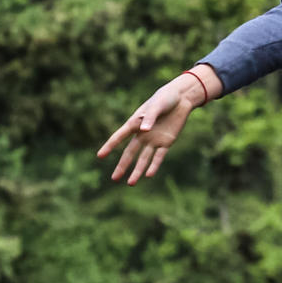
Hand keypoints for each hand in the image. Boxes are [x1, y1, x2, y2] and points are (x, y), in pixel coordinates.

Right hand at [97, 67, 218, 183]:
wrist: (181, 98)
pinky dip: (154, 165)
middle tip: (114, 179)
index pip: (119, 136)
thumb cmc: (164, 98)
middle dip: (122, 166)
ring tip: (130, 184)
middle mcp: (142, 134)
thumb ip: (150, 118)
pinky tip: (148, 175)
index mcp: (135, 123)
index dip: (109, 146)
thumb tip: (143, 130)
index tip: (100, 156)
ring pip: (143, 159)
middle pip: (130, 153)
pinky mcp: (166, 142)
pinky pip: (159, 156)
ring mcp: (154, 140)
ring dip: (138, 171)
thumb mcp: (157, 106)